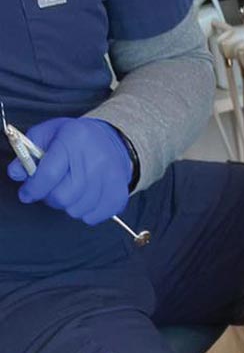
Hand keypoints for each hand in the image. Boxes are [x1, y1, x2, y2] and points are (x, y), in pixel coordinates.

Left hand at [7, 117, 131, 224]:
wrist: (112, 142)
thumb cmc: (76, 139)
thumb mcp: (49, 135)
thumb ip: (28, 153)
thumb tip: (16, 173)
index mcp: (74, 140)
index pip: (49, 174)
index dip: (33, 189)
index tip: (26, 194)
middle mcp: (95, 160)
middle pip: (63, 197)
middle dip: (50, 198)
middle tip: (50, 190)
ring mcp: (109, 180)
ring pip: (76, 210)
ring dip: (67, 205)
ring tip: (69, 191)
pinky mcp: (118, 196)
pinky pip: (92, 218)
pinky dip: (84, 212)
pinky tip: (84, 198)